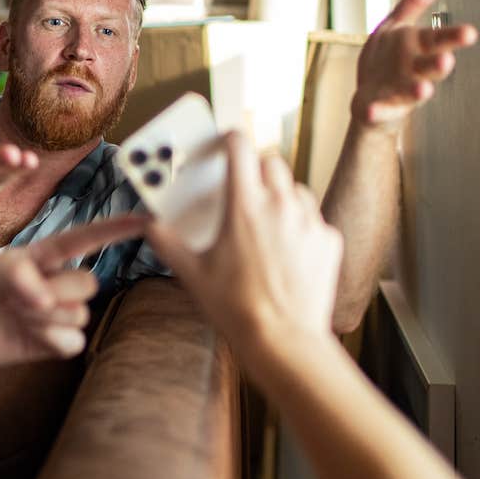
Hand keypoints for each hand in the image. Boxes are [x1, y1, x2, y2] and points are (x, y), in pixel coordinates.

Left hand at [0, 215, 145, 366]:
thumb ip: (17, 272)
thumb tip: (45, 300)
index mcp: (44, 255)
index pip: (86, 239)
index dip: (117, 229)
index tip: (149, 220)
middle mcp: (56, 281)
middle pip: (87, 283)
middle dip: (56, 292)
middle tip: (16, 297)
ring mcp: (56, 312)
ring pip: (81, 315)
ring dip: (46, 319)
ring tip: (14, 315)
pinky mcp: (51, 342)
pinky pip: (74, 342)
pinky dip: (52, 340)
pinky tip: (26, 335)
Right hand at [146, 133, 342, 359]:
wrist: (283, 341)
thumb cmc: (237, 308)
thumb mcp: (191, 273)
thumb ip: (167, 242)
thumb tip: (151, 226)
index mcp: (243, 204)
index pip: (240, 147)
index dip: (231, 138)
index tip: (226, 140)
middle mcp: (280, 204)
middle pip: (271, 161)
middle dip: (255, 167)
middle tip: (242, 187)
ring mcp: (309, 221)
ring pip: (294, 189)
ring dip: (279, 195)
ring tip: (264, 222)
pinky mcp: (328, 240)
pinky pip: (313, 218)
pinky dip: (300, 225)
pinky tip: (285, 250)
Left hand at [351, 0, 477, 131]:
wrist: (370, 100)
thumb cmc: (388, 62)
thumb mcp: (396, 27)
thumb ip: (413, 4)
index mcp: (416, 50)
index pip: (436, 40)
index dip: (451, 37)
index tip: (470, 33)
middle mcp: (411, 72)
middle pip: (428, 67)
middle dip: (437, 65)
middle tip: (446, 61)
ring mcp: (395, 93)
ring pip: (409, 92)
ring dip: (416, 90)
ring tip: (423, 90)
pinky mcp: (377, 109)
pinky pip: (377, 111)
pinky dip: (376, 111)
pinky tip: (371, 110)